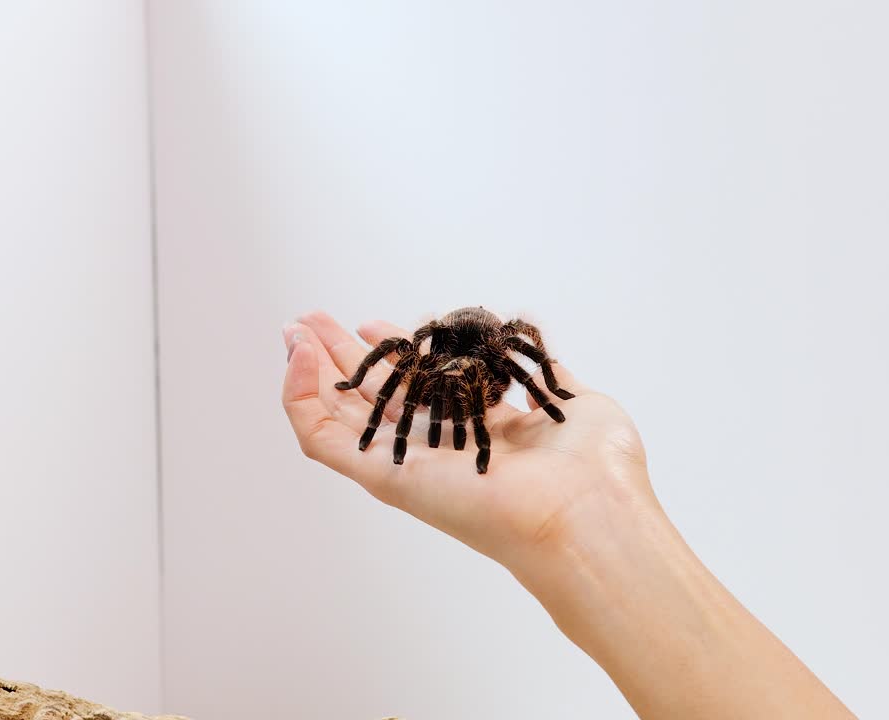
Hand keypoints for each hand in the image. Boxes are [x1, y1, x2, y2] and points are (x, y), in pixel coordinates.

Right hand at [281, 311, 657, 576]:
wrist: (589, 512)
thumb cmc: (597, 470)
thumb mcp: (569, 399)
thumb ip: (543, 373)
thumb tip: (525, 346)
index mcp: (475, 433)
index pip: (421, 390)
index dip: (396, 355)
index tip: (379, 322)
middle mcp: (437, 451)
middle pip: (372, 400)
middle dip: (341, 357)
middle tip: (311, 320)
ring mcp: (406, 466)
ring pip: (338, 417)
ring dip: (309, 371)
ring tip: (291, 331)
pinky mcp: (383, 478)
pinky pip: (322, 438)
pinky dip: (299, 397)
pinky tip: (296, 357)